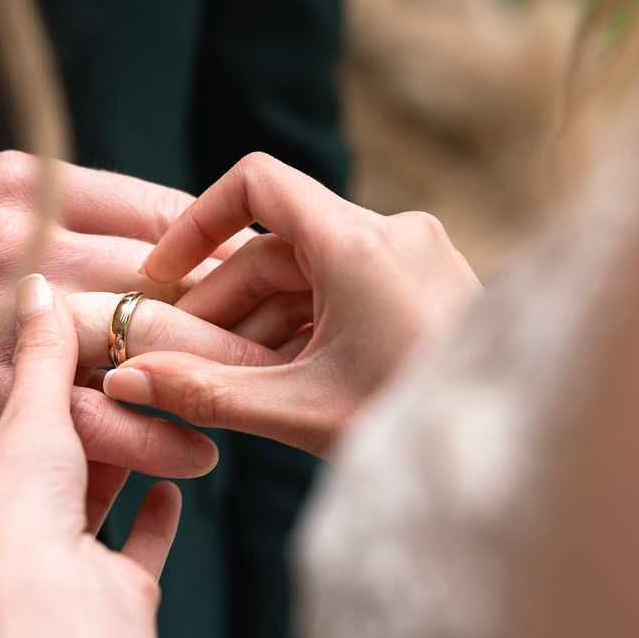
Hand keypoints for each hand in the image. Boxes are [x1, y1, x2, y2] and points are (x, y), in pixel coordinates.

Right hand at [0, 151, 273, 476]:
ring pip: (139, 346)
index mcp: (29, 183)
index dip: (223, 258)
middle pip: (166, 278)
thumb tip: (162, 240)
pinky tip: (196, 453)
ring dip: (208, 383)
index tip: (259, 292)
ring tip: (251, 410)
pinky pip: (93, 417)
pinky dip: (156, 439)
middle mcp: (23, 235)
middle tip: (282, 356)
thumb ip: (62, 216)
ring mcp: (0, 312)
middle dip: (232, 321)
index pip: (162, 212)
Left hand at [0, 276, 267, 637]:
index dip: (21, 408)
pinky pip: (129, 557)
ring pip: (81, 518)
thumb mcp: (26, 414)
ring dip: (116, 472)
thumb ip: (39, 352)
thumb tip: (36, 287)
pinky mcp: (100, 608)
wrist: (57, 617)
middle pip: (35, 482)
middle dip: (77, 439)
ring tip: (147, 426)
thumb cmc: (14, 523)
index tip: (57, 371)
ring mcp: (41, 590)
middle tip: (113, 388)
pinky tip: (171, 489)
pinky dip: (151, 521)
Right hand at [104, 152, 481, 456]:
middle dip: (225, 299)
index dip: (197, 221)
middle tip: (184, 356)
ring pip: (312, 271)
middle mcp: (394, 233)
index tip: (163, 273)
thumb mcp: (296, 410)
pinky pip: (349, 287)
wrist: (514, 454)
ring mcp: (419, 256)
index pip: (256, 183)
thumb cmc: (412, 428)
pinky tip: (289, 379)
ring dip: (265, 319)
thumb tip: (124, 381)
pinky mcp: (432, 283)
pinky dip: (309, 323)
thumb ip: (201, 391)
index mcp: (359, 244)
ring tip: (236, 381)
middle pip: (278, 244)